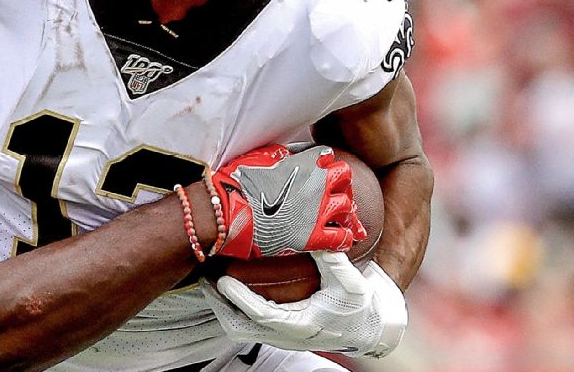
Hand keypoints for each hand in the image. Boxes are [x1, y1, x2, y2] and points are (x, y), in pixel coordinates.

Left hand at [203, 251, 407, 357]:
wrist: (367, 328)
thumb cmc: (358, 307)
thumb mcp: (351, 282)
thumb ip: (334, 260)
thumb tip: (320, 236)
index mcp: (302, 324)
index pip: (262, 314)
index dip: (240, 298)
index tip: (223, 282)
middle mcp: (287, 335)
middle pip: (241, 327)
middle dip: (220, 305)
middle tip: (206, 281)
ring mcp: (281, 337)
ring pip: (240, 329)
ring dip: (222, 308)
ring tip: (210, 284)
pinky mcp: (278, 334)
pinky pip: (246, 327)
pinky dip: (232, 311)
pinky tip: (226, 292)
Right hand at [208, 144, 363, 258]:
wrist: (228, 211)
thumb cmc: (238, 183)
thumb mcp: (260, 157)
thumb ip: (282, 156)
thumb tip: (288, 158)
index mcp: (304, 162)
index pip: (326, 155)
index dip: (322, 161)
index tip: (319, 166)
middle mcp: (317, 184)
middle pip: (343, 177)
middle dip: (339, 182)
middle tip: (332, 189)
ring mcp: (317, 211)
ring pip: (347, 206)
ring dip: (344, 209)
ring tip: (339, 215)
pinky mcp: (312, 236)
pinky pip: (340, 238)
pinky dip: (344, 238)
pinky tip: (342, 237)